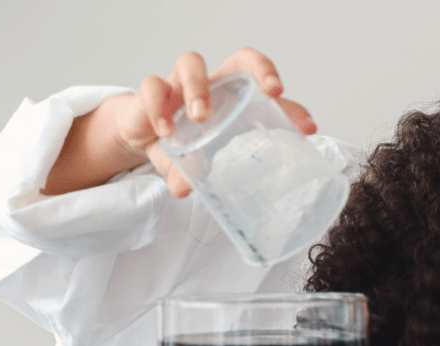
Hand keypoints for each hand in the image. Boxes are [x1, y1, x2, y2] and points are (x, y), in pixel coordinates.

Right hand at [112, 47, 316, 197]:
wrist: (142, 133)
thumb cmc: (187, 139)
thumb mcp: (203, 156)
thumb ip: (205, 171)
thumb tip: (192, 192)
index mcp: (234, 95)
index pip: (265, 84)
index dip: (283, 94)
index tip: (297, 116)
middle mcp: (212, 83)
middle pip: (240, 59)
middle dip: (258, 69)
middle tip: (269, 92)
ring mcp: (180, 83)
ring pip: (190, 63)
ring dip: (199, 89)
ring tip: (201, 117)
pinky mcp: (151, 92)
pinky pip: (152, 87)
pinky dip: (159, 107)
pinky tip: (165, 131)